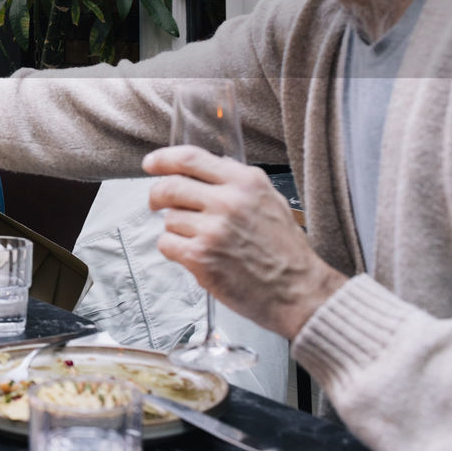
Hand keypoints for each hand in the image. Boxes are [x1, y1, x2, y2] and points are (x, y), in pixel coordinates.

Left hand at [144, 146, 346, 338]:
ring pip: (169, 219)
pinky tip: (193, 255)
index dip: (164, 159)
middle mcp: (228, 202)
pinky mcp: (201, 257)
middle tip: (155, 203)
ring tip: (199, 241)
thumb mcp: (271, 201)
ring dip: (175, 229)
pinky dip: (173, 250)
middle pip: (170, 186)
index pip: (191, 158)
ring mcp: (213, 230)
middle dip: (156, 195)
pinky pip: (167, 244)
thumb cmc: (287, 252)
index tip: (151, 164)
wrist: (299, 292)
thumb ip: (239, 182)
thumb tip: (212, 165)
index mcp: (245, 183)